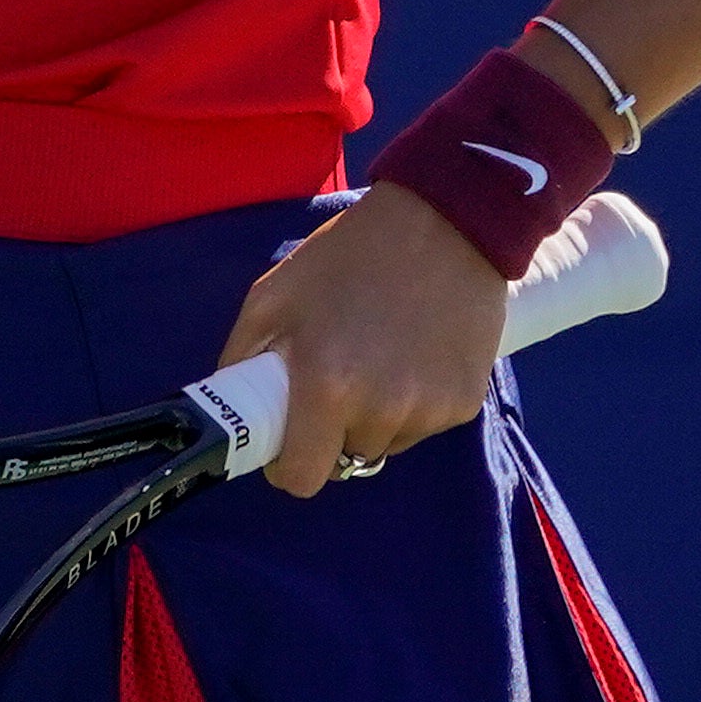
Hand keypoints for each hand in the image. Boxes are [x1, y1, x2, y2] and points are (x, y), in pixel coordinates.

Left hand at [213, 180, 511, 497]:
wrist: (443, 222)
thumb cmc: (348, 256)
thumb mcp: (273, 295)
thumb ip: (243, 357)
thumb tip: (234, 407)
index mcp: (327, 387)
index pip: (302, 479)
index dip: (288, 465)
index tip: (288, 441)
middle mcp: (382, 411)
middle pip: (346, 459)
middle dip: (332, 432)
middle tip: (334, 381)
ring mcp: (430, 411)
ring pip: (386, 443)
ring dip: (375, 417)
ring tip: (377, 358)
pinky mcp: (466, 403)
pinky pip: (423, 425)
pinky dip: (414, 403)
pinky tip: (414, 354)